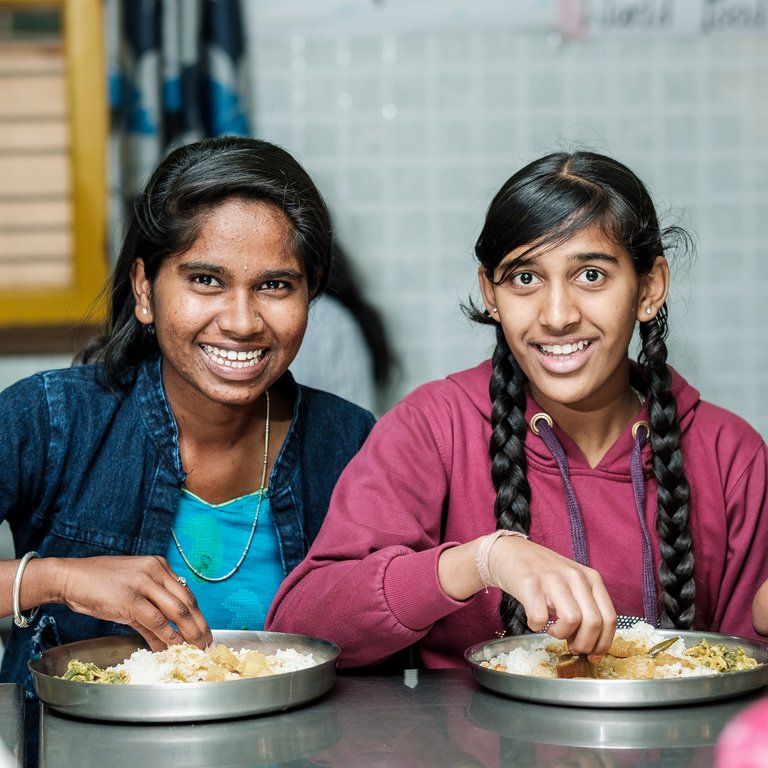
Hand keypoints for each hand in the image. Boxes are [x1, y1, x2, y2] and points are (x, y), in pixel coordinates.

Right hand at [54, 555, 211, 649]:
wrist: (71, 578)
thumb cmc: (100, 586)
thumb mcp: (132, 594)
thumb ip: (151, 615)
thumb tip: (167, 639)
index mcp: (159, 566)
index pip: (187, 593)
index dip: (199, 615)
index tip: (205, 631)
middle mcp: (156, 571)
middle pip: (187, 602)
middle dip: (199, 626)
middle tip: (207, 644)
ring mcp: (144, 583)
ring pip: (176, 611)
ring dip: (188, 634)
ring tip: (195, 649)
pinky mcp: (130, 598)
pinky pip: (156, 620)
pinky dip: (167, 636)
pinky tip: (173, 647)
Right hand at [487, 536, 616, 657]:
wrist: (509, 551)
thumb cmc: (542, 573)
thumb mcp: (572, 583)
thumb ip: (586, 607)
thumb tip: (593, 644)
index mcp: (591, 577)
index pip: (610, 618)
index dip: (603, 643)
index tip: (592, 654)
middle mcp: (575, 576)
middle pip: (594, 623)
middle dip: (584, 645)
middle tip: (571, 646)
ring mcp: (552, 578)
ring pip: (573, 620)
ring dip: (562, 635)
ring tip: (552, 630)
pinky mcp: (529, 583)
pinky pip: (540, 618)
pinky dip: (536, 626)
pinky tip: (534, 620)